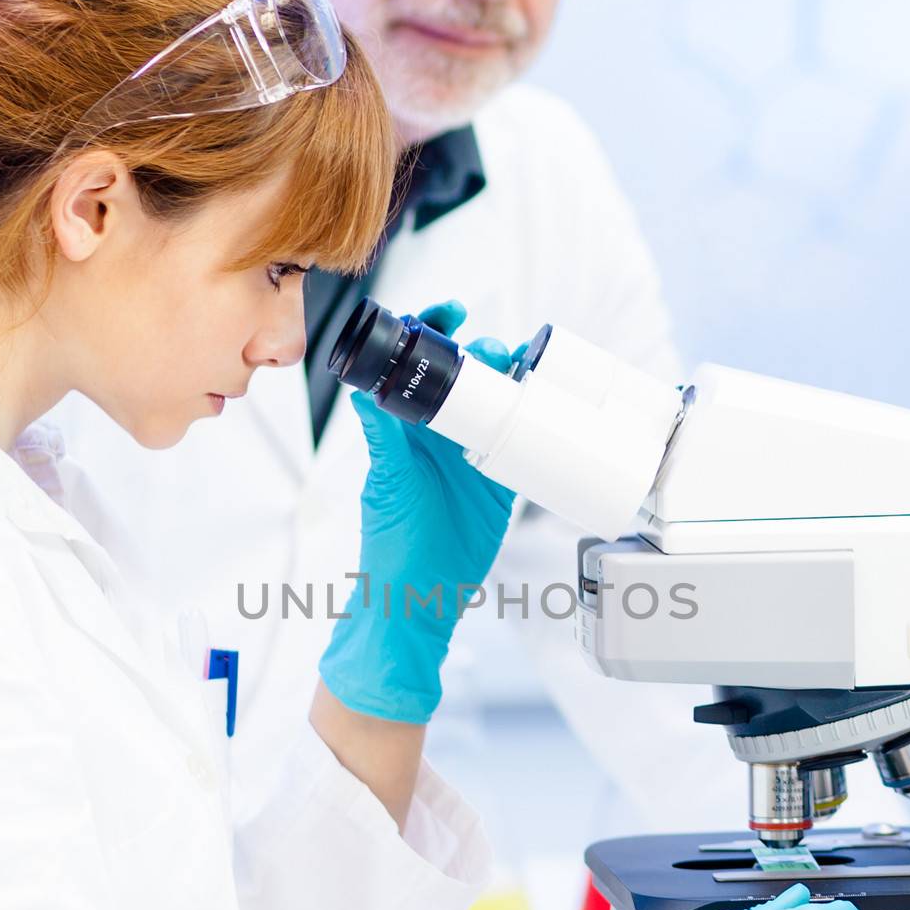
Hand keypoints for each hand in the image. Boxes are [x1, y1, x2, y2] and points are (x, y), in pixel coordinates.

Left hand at [319, 301, 515, 723]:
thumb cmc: (393, 546)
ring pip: (497, 401)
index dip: (434, 329)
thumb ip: (383, 436)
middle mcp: (440, 435)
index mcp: (408, 427)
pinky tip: (545, 407)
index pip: (418, 363)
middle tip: (496, 350)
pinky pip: (521, 441)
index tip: (450, 312)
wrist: (422, 598)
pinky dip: (534, 422)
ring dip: (511, 380)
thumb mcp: (388, 483)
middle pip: (467, 374)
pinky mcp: (501, 481)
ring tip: (522, 369)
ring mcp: (473, 455)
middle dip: (483, 351)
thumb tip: (364, 389)